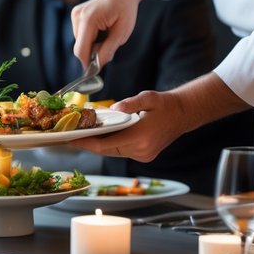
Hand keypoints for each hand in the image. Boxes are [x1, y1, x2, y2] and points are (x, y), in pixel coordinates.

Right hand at [72, 0, 169, 64]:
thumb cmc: (125, 10)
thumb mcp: (122, 33)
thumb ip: (109, 49)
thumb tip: (97, 65)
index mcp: (89, 19)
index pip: (81, 49)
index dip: (87, 64)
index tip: (94, 73)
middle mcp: (78, 15)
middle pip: (79, 47)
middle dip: (93, 53)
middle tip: (109, 49)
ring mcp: (75, 14)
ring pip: (80, 42)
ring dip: (92, 45)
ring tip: (107, 35)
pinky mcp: (76, 15)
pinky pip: (80, 36)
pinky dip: (90, 39)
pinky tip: (101, 31)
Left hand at [72, 73, 248, 161]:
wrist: (183, 114)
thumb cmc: (165, 104)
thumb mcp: (147, 98)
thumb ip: (129, 104)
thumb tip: (112, 110)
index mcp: (140, 137)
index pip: (105, 144)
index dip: (86, 142)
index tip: (70, 139)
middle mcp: (141, 151)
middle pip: (106, 150)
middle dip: (88, 143)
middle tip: (71, 136)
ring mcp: (143, 155)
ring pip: (112, 152)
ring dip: (99, 144)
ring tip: (83, 134)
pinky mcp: (144, 156)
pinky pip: (120, 151)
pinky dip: (109, 145)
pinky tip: (101, 136)